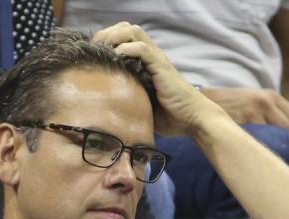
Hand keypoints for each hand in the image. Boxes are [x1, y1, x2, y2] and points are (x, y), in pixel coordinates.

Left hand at [93, 22, 221, 135]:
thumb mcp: (144, 106)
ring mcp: (157, 59)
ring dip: (114, 37)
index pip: (125, 36)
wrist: (194, 120)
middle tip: (95, 49)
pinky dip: (126, 50)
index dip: (107, 39)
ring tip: (103, 51)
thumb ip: (129, 100)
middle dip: (107, 34)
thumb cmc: (171, 117)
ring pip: (133, 32)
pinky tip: (118, 59)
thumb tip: (107, 110)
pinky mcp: (161, 67)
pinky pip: (142, 49)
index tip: (94, 53)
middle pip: (126, 28)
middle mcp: (152, 56)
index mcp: (147, 62)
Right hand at [200, 87, 288, 147]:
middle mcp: (266, 101)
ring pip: (281, 136)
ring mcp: (254, 111)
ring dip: (287, 152)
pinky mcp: (242, 122)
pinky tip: (270, 164)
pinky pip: (262, 142)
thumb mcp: (253, 103)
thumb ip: (271, 114)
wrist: (199, 103)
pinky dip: (268, 154)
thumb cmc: (228, 107)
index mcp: (271, 96)